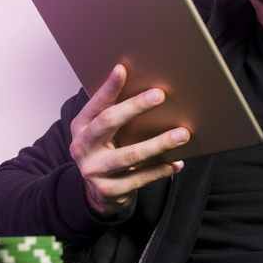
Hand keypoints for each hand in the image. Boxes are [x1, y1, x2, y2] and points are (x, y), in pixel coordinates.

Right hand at [69, 64, 188, 217]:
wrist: (97, 194)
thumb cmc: (106, 152)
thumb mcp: (103, 133)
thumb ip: (115, 114)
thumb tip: (149, 88)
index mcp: (80, 127)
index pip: (96, 104)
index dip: (108, 87)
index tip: (122, 69)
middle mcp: (82, 148)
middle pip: (108, 123)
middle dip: (135, 107)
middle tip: (160, 95)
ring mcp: (94, 171)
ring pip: (130, 156)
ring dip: (159, 143)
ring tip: (182, 133)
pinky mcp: (109, 191)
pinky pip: (140, 178)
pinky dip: (161, 169)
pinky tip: (177, 162)